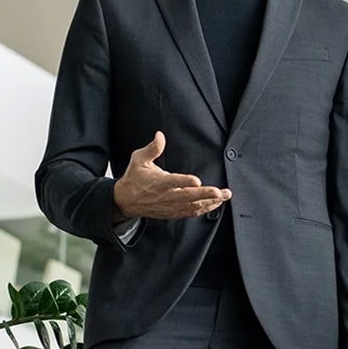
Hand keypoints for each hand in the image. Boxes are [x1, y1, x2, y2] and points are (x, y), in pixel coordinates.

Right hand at [112, 131, 230, 219]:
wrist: (124, 201)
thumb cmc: (134, 178)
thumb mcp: (138, 159)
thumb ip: (152, 148)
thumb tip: (159, 135)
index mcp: (157, 182)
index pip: (172, 182)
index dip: (184, 181)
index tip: (197, 181)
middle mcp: (165, 196)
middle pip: (187, 197)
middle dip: (205, 195)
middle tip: (220, 192)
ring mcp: (169, 206)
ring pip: (191, 206)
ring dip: (209, 202)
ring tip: (223, 197)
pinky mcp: (171, 213)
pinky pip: (189, 213)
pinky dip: (203, 210)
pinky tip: (214, 205)